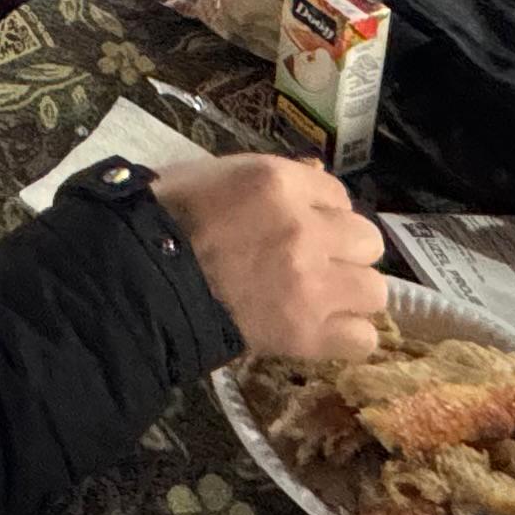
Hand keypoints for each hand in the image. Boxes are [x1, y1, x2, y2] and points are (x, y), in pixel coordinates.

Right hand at [150, 154, 390, 361]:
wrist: (140, 285)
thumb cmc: (166, 220)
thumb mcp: (214, 174)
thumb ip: (271, 175)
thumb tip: (315, 175)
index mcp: (278, 183)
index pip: (337, 193)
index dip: (321, 212)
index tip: (301, 226)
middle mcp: (305, 229)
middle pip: (366, 240)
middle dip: (343, 250)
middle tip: (314, 262)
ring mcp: (311, 285)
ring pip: (374, 289)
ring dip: (350, 294)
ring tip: (321, 300)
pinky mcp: (307, 333)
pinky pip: (362, 339)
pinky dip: (347, 338)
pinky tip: (324, 332)